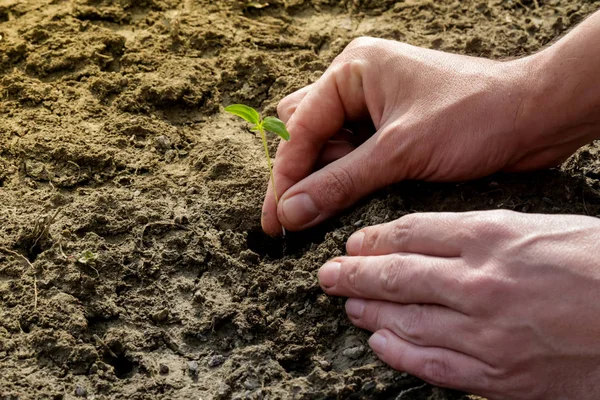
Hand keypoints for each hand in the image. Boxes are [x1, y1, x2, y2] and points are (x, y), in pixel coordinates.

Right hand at [262, 35, 599, 235]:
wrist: (534, 118)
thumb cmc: (473, 116)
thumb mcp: (399, 152)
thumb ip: (340, 183)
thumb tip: (291, 212)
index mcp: (352, 72)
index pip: (300, 129)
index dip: (285, 177)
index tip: (276, 220)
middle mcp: (357, 86)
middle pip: (306, 137)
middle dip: (301, 177)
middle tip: (294, 222)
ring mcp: (374, 109)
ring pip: (328, 150)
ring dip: (325, 182)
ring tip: (323, 215)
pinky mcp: (391, 131)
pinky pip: (354, 159)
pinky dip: (348, 183)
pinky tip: (347, 206)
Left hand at [318, 210, 599, 399]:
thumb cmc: (599, 263)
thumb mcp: (540, 226)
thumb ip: (481, 234)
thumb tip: (429, 242)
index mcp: (492, 237)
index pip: (409, 233)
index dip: (373, 239)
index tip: (354, 242)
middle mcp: (479, 284)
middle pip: (395, 276)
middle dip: (352, 274)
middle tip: (328, 274)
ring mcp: (485, 335)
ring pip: (404, 321)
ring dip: (368, 312)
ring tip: (348, 304)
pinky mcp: (499, 378)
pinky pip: (431, 366)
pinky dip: (398, 353)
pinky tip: (379, 342)